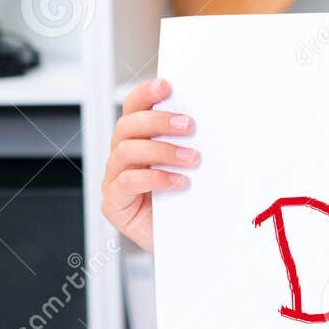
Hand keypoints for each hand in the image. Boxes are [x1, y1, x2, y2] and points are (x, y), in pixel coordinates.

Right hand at [100, 78, 197, 252]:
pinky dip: (155, 178)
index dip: (145, 94)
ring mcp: (115, 180)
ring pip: (126, 151)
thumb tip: (214, 115)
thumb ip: (192, 141)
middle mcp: (122, 158)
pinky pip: (127, 182)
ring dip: (162, 150)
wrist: (188, 243)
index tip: (167, 85)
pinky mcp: (114, 204)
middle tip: (188, 125)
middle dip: (158, 121)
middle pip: (127, 126)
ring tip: (192, 159)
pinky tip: (178, 182)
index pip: (134, 109)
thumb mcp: (194, 166)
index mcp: (138, 141)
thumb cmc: (190, 202)